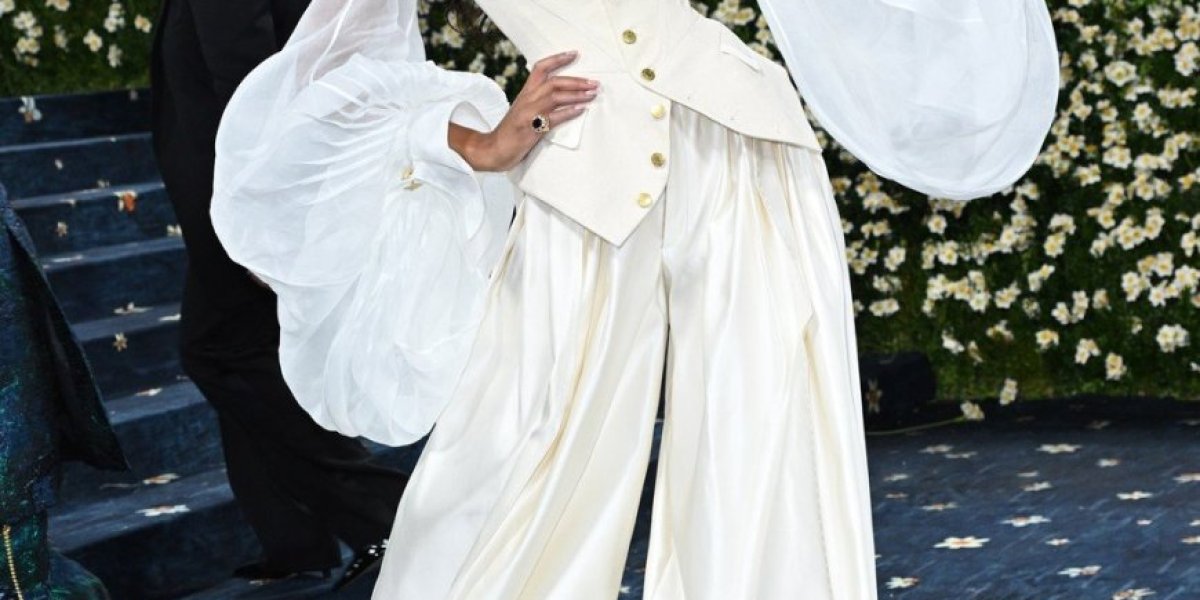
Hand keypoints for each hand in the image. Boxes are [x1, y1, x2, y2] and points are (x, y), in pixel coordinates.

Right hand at [450, 51, 597, 171]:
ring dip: (576, 94)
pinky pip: (553, 118)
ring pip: (555, 96)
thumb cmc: (511, 133)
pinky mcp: (530, 128)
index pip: (540, 68)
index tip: (574, 54)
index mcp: (525, 93)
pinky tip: (580, 110)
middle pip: (553, 82)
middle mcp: (526, 100)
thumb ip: (538, 103)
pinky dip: (568, 113)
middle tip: (594, 83)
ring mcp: (528, 113)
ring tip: (592, 95)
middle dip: (576, 81)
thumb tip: (563, 98)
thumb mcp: (523, 111)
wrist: (493, 149)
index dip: (558, 59)